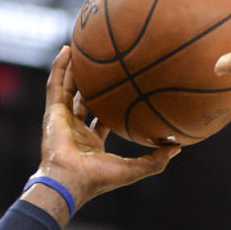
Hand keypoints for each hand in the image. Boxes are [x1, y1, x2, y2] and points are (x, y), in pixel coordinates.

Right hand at [37, 47, 178, 209]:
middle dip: (91, 84)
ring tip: (82, 49)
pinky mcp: (52, 112)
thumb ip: (156, 160)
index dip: (112, 105)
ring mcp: (62, 120)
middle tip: (102, 65)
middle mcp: (76, 130)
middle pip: (83, 101)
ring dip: (74, 70)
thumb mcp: (135, 169)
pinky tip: (68, 50)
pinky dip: (60, 67)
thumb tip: (178, 146)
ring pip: (68, 88)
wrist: (71, 180)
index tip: (124, 89)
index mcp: (92, 143)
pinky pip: (56, 84)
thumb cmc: (100, 178)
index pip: (102, 120)